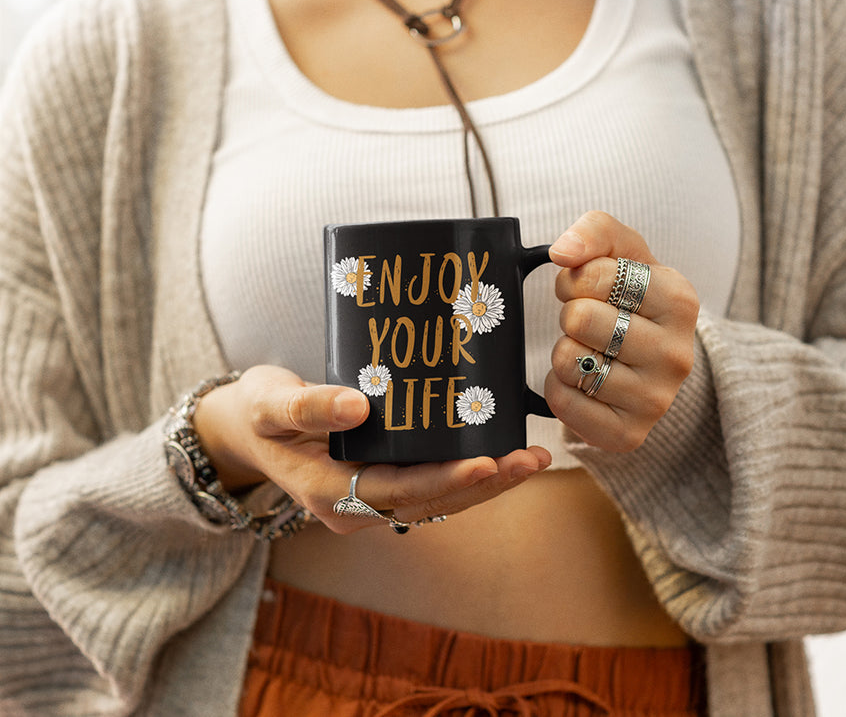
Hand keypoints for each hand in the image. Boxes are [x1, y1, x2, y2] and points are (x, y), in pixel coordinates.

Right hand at [193, 365, 550, 533]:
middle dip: (486, 482)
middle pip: (431, 500)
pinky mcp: (380, 481)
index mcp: (328, 493)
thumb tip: (358, 407)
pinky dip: (466, 471)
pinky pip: (430, 483)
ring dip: (487, 481)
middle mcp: (354, 506)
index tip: (488, 460)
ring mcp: (369, 499)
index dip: (447, 479)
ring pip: (438, 498)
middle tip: (534, 458)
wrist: (245, 429)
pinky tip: (500, 451)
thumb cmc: (256, 412)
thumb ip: (306, 406)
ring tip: (534, 458)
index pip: (399, 491)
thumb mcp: (268, 404)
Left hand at [545, 211, 698, 451]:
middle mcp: (677, 354)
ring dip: (564, 351)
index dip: (576, 278)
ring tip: (589, 350)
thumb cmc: (631, 300)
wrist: (651, 363)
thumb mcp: (623, 253)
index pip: (596, 276)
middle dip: (570, 315)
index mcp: (680, 300)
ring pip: (569, 361)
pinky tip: (584, 381)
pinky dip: (560, 387)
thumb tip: (563, 251)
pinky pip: (563, 403)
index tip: (590, 288)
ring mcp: (656, 400)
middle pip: (579, 319)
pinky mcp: (629, 434)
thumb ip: (594, 232)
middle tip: (587, 322)